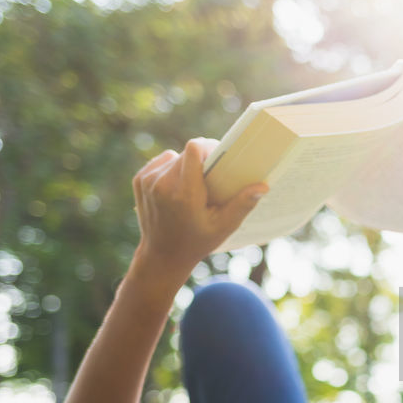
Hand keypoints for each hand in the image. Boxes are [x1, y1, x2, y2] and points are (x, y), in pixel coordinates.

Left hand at [132, 138, 266, 277]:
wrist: (162, 255)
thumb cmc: (197, 241)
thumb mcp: (224, 226)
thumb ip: (242, 204)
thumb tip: (263, 186)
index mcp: (184, 193)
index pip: (194, 149)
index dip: (208, 148)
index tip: (218, 158)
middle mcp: (162, 183)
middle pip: (186, 153)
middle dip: (200, 161)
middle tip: (210, 179)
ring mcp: (147, 181)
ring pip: (173, 156)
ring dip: (185, 166)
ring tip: (193, 185)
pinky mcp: (139, 180)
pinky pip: (160, 162)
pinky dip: (170, 169)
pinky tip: (177, 187)